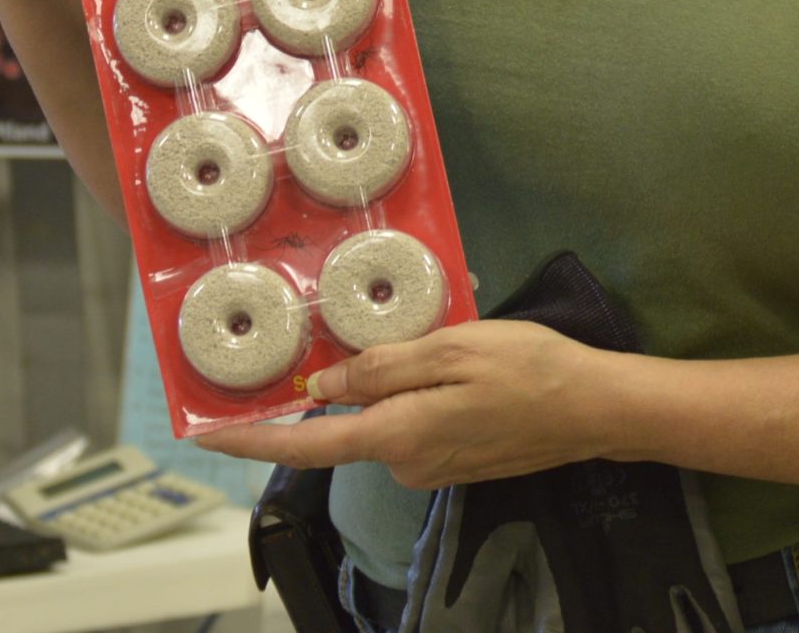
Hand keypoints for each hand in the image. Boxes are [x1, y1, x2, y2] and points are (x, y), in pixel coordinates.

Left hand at [195, 322, 619, 489]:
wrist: (593, 408)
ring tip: (445, 342)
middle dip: (348, 382)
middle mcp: (403, 463)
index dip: (250, 439)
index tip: (205, 433)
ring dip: (393, 384)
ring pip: (383, 419)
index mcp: (395, 435)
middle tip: (379, 331)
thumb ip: (381, 368)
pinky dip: (417, 395)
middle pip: (346, 424)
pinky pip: (413, 425)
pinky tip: (459, 367)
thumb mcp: (450, 348)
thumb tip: (323, 386)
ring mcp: (429, 468)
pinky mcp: (452, 462)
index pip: (304, 445)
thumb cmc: (527, 369)